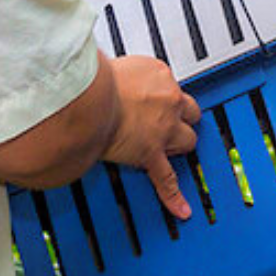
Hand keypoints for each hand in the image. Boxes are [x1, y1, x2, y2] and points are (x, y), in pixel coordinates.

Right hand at [102, 56, 201, 218]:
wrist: (86, 100)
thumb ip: (117, 74)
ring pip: (188, 140)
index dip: (159, 95)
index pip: (168, 86)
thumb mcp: (109, 66)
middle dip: (180, 118)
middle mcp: (168, 100)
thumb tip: (104, 75)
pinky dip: (174, 196)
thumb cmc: (90, 81)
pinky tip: (182, 209)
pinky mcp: (151, 154)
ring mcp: (163, 129)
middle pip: (189, 111)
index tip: (152, 99)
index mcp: (158, 75)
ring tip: (168, 148)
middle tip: (166, 121)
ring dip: (180, 144)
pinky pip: (166, 179)